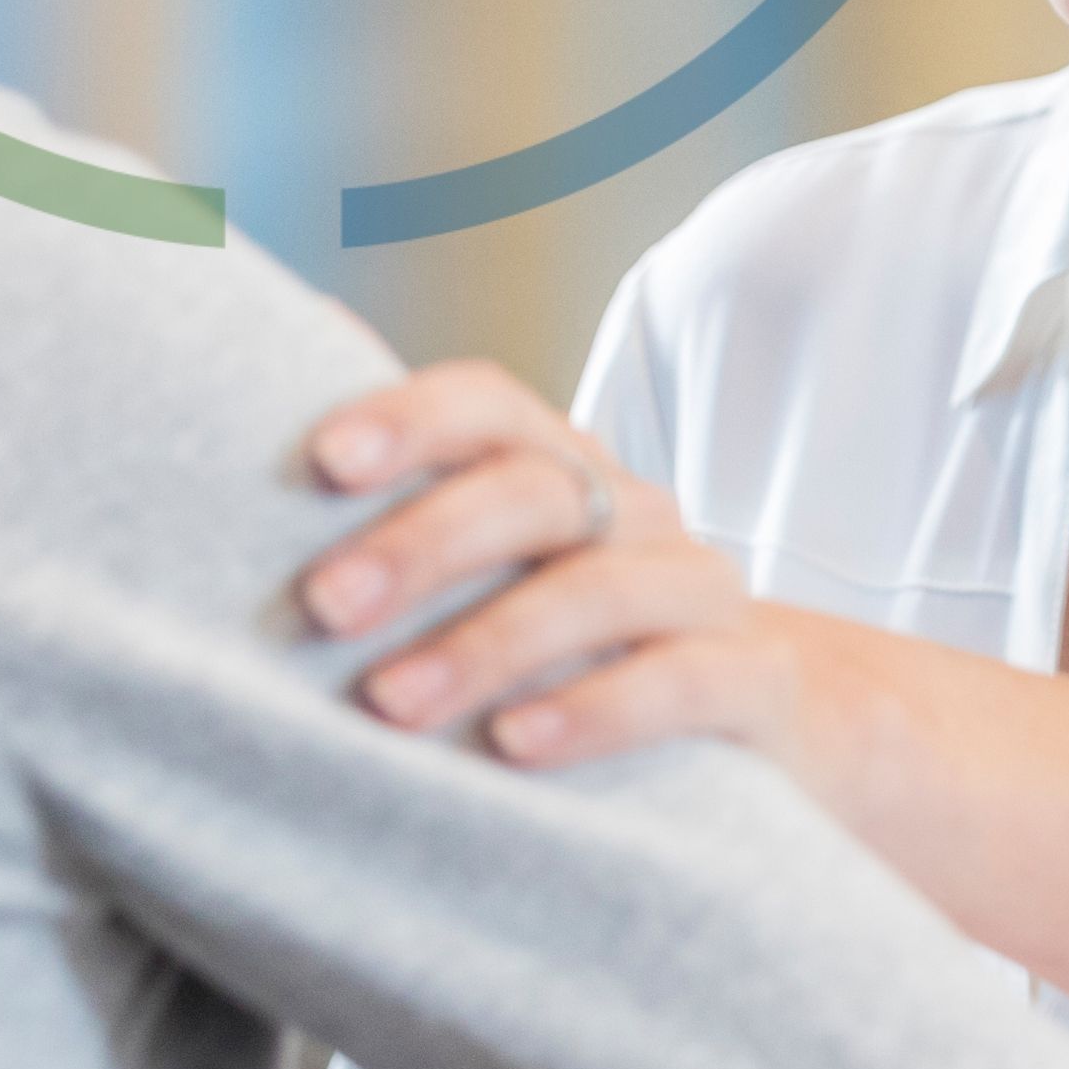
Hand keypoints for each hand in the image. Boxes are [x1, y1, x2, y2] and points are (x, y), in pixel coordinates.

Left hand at [296, 359, 800, 767]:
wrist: (763, 721)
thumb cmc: (578, 644)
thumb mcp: (496, 568)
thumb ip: (410, 480)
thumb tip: (304, 323)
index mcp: (561, 472)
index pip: (489, 405)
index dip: (412, 419)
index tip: (325, 460)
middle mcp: (636, 516)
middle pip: (537, 493)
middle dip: (424, 544)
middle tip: (324, 605)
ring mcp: (703, 596)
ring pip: (604, 591)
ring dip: (489, 645)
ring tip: (392, 703)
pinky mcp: (758, 684)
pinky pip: (684, 683)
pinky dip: (596, 710)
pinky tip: (513, 745)